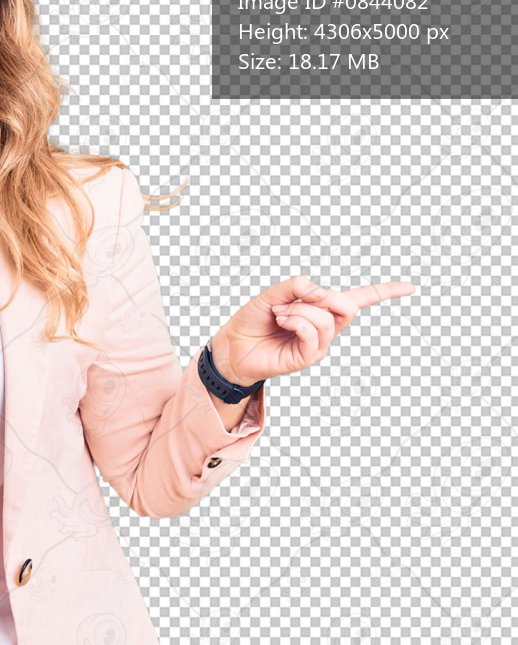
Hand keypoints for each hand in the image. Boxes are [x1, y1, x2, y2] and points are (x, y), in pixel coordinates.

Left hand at [208, 275, 416, 386]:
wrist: (231, 345)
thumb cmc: (253, 320)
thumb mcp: (274, 294)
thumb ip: (299, 287)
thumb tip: (322, 292)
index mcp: (322, 309)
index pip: (360, 299)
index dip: (385, 292)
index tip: (411, 287)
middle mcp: (326, 328)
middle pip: (349, 306)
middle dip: (325, 297)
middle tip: (295, 301)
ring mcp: (318, 345)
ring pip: (327, 319)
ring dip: (299, 310)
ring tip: (279, 315)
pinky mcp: (307, 358)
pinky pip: (313, 332)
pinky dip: (297, 321)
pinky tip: (281, 322)